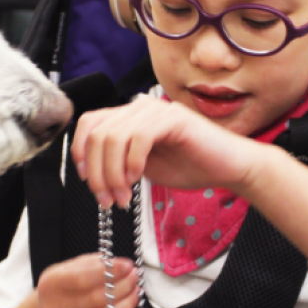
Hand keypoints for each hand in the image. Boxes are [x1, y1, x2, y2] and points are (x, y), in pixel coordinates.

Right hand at [36, 253, 139, 307]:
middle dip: (122, 287)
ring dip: (126, 306)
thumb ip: (93, 264)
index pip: (82, 278)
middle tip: (135, 278)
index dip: (109, 272)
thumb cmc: (65, 287)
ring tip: (136, 294)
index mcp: (50, 284)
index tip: (128, 266)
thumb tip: (122, 266)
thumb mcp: (70, 268)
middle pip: (96, 300)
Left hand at [70, 97, 262, 206]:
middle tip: (106, 199)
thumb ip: (116, 161)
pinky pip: (139, 138)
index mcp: (129, 116)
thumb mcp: (140, 165)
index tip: (86, 180)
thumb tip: (89, 172)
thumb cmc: (189, 166)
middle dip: (96, 173)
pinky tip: (139, 180)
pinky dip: (132, 163)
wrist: (228, 167)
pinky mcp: (173, 118)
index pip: (88, 123)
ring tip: (123, 197)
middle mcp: (139, 107)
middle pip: (97, 134)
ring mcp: (156, 110)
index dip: (80, 151)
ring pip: (114, 137)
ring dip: (113, 173)